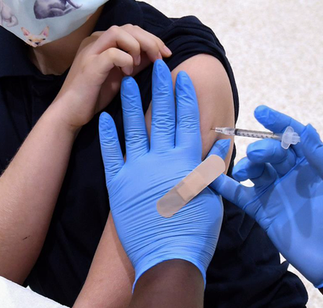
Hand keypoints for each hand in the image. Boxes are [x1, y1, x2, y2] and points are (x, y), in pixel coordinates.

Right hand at [55, 25, 170, 130]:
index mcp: (101, 42)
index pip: (132, 29)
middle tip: (162, 57)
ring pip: (119, 32)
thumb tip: (157, 54)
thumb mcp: (121, 75)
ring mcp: (90, 51)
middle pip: (129, 28)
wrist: (70, 114)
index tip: (166, 53)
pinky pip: (113, 53)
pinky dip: (126, 61)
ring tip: (141, 63)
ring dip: (138, 46)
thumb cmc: (95, 95)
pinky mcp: (89, 65)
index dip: (152, 39)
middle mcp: (94, 41)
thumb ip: (136, 62)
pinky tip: (127, 74)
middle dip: (150, 40)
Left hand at [99, 60, 227, 286]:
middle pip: (163, 116)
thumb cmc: (196, 231)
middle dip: (161, 89)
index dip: (185, 97)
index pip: (188, 120)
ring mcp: (139, 170)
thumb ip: (211, 168)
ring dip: (133, 103)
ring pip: (135, 129)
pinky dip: (107, 136)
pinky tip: (105, 117)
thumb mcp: (212, 196)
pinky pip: (111, 155)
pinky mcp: (119, 185)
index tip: (182, 77)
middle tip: (157, 66)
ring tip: (129, 82)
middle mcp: (163, 159)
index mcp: (187, 160)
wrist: (169, 257)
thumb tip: (217, 144)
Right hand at [211, 106, 322, 288]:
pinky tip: (214, 178)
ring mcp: (277, 193)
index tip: (261, 112)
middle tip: (258, 154)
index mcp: (313, 164)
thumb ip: (322, 158)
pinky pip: (242, 195)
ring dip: (247, 164)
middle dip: (262, 148)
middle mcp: (292, 175)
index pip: (293, 136)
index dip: (278, 122)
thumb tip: (307, 128)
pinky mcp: (264, 213)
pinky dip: (227, 186)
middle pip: (271, 152)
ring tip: (245, 170)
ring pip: (255, 169)